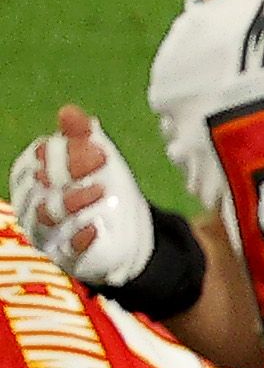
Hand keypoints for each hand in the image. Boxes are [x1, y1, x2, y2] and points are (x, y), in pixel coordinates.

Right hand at [12, 107, 150, 285]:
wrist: (127, 232)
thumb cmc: (102, 188)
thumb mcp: (98, 159)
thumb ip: (82, 135)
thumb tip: (69, 111)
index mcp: (33, 176)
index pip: (35, 159)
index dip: (60, 151)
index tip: (95, 143)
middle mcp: (31, 204)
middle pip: (39, 185)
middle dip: (68, 171)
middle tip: (102, 159)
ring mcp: (46, 232)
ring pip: (46, 216)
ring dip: (72, 202)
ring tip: (101, 191)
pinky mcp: (67, 257)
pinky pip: (67, 250)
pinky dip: (79, 238)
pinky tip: (95, 228)